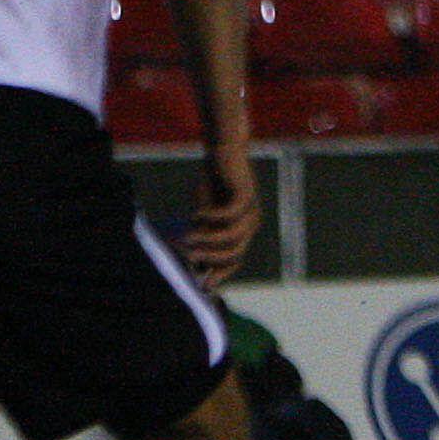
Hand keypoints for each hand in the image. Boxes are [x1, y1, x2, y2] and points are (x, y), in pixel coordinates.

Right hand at [180, 145, 259, 289]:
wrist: (223, 152)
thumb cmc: (212, 183)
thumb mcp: (203, 214)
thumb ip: (200, 234)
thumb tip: (191, 261)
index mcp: (243, 231)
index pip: (234, 260)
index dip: (219, 274)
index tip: (202, 287)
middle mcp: (251, 224)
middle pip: (235, 253)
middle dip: (211, 259)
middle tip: (188, 258)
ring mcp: (251, 210)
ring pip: (232, 237)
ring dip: (208, 240)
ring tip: (187, 237)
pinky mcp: (246, 194)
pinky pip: (229, 214)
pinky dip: (210, 216)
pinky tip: (194, 213)